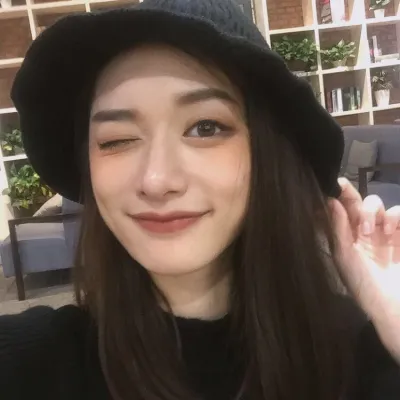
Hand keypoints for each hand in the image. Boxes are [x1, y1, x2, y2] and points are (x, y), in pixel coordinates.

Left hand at [329, 178, 399, 362]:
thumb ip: (338, 228)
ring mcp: (382, 233)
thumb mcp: (344, 256)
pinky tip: (390, 231)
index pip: (338, 210)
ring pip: (377, 205)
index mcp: (344, 236)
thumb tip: (329, 201)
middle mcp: (361, 231)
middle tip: (348, 196)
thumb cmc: (361, 282)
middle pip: (356, 203)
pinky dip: (395, 217)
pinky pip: (399, 214)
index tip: (333, 184)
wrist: (391, 304)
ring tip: (371, 232)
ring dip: (373, 212)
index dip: (335, 197)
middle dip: (353, 198)